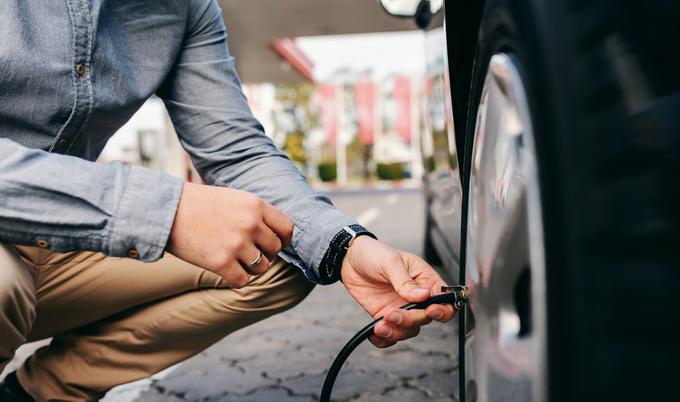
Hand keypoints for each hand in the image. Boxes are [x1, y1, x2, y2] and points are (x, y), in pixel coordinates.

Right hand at [167, 182, 293, 286]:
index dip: (283, 239)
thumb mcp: (234, 198)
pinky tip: (226, 269)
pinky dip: (236, 278)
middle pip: (275, 250)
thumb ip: (256, 214)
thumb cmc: (199, 204)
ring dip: (251, 267)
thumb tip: (277, 235)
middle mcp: (250, 224)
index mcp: (256, 205)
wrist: (166, 211)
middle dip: (264, 253)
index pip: (287, 229)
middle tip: (248, 251)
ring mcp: (237, 244)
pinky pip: (243, 280)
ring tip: (236, 259)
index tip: (275, 243)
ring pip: (261, 267)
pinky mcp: (221, 263)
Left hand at [340, 236, 455, 347]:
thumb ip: (405, 281)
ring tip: (380, 325)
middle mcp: (416, 298)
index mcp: (425, 280)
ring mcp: (402, 308)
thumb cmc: (374, 253)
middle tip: (391, 314)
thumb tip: (422, 296)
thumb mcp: (391, 261)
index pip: (444, 300)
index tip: (430, 311)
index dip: (442, 310)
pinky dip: (384, 339)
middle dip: (410, 320)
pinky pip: (391, 335)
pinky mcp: (386, 317)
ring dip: (396, 332)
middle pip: (425, 319)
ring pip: (409, 330)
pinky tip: (374, 334)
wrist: (350, 259)